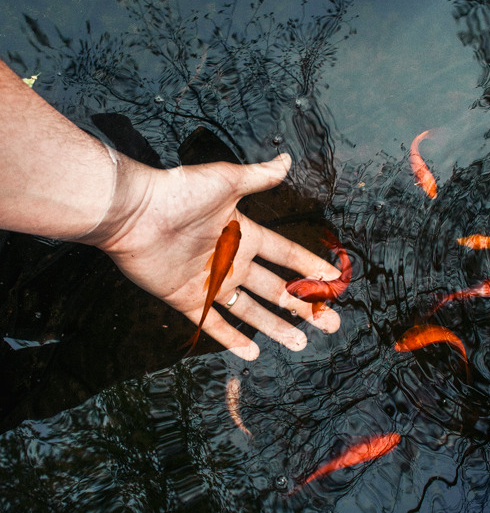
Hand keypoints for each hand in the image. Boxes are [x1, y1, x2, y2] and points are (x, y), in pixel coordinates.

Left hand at [94, 153, 340, 359]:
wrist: (135, 213)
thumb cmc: (179, 192)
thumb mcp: (226, 180)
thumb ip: (259, 177)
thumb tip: (286, 160)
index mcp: (244, 234)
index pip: (286, 255)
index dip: (309, 267)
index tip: (332, 281)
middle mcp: (231, 260)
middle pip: (276, 289)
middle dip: (304, 306)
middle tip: (330, 323)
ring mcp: (209, 282)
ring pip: (251, 310)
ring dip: (276, 327)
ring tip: (301, 343)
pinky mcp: (186, 298)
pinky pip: (213, 323)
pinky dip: (232, 339)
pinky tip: (252, 353)